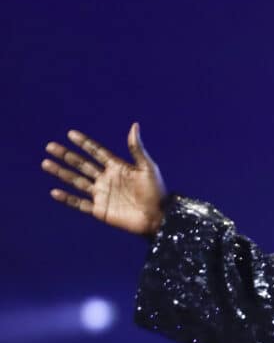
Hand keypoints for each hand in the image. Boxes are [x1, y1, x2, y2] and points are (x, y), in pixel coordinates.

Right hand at [42, 122, 166, 235]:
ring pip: (77, 181)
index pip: (97, 152)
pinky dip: (67, 198)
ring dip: (61, 173)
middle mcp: (107, 179)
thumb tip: (134, 125)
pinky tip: (54, 192)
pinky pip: (79, 203)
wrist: (158, 217)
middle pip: (82, 165)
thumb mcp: (147, 167)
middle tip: (50, 146)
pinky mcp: (100, 210)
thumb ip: (136, 148)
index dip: (84, 143)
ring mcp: (102, 194)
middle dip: (66, 156)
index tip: (71, 133)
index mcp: (118, 167)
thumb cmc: (156, 191)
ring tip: (46, 163)